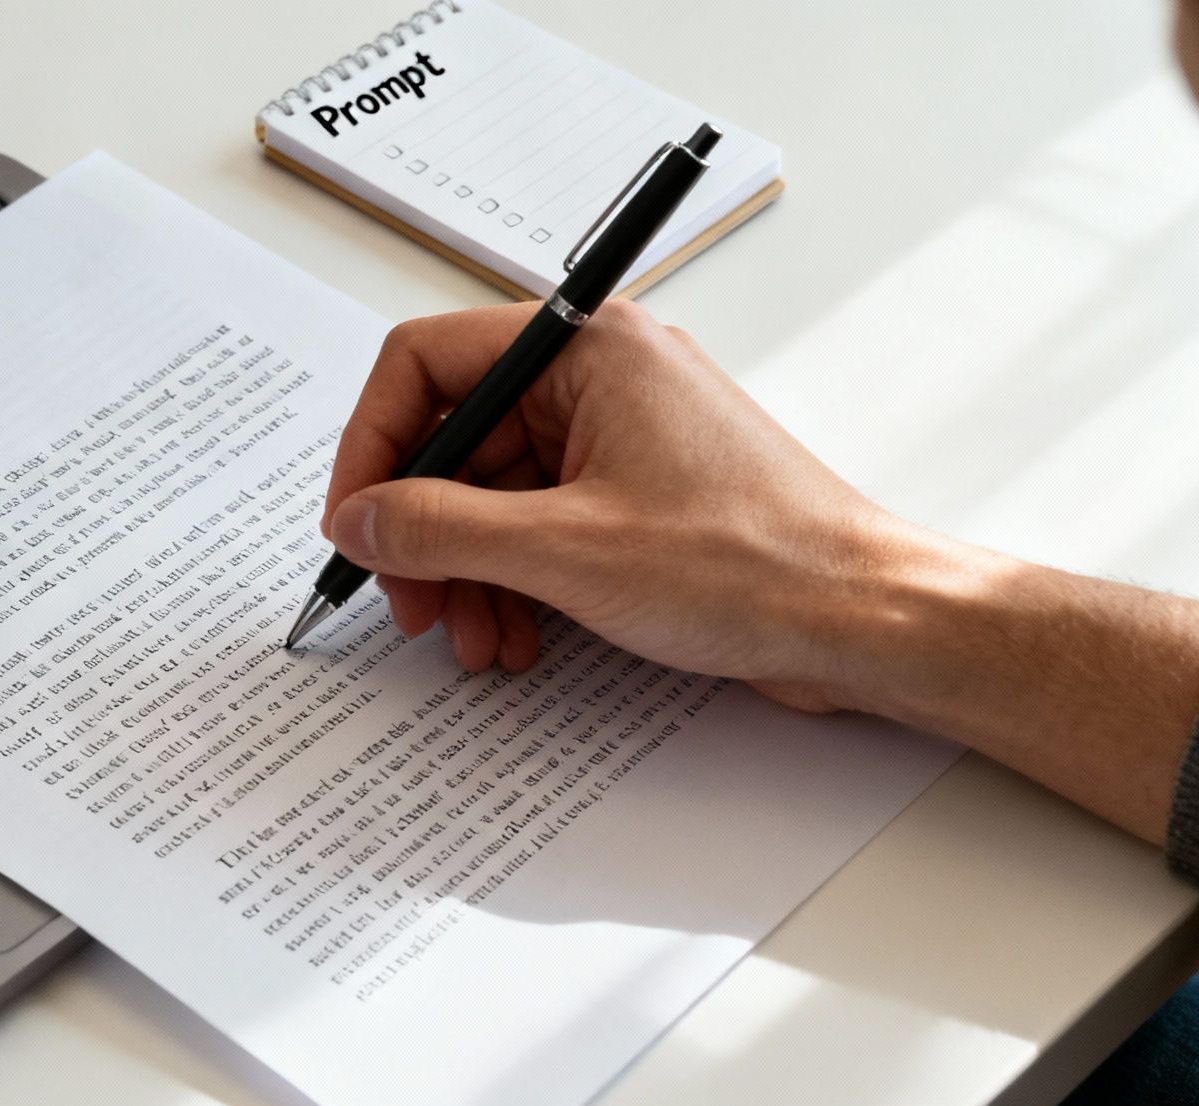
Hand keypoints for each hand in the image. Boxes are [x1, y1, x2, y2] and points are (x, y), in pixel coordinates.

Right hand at [321, 300, 1198, 848]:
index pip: (427, 360)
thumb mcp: (567, 551)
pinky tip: (516, 639)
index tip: (354, 520)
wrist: (866, 621)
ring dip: (465, 570)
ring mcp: (621, 437)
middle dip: (422, 529)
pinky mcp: (637, 495)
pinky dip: (512, 581)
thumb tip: (362, 517)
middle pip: (456, 436)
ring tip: (471, 640)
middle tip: (407, 601)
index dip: (373, 443)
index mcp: (588, 349)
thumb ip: (443, 528)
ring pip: (493, 492)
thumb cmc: (755, 564)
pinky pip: (539, 524)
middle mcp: (601, 377)